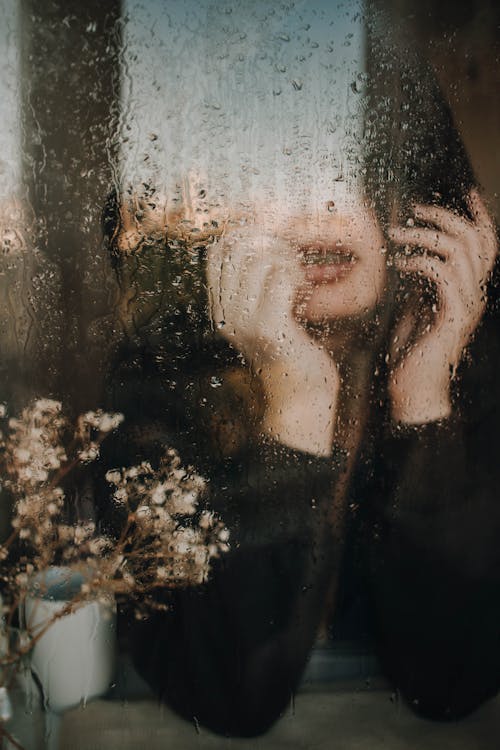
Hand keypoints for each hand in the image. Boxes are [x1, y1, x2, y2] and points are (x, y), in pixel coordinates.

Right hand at [206, 224, 338, 455]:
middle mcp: (225, 315)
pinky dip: (297, 279)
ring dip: (287, 262)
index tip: (274, 247)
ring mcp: (243, 322)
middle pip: (236, 249)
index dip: (246, 237)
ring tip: (300, 281)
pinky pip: (281, 279)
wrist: (303, 395)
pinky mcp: (268, 329)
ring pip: (260, 260)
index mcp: (220, 309)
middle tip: (292, 263)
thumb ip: (257, 285)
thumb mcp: (267, 313)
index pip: (217, 252)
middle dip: (270, 244)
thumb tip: (261, 239)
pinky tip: (305, 295)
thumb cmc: (292, 350)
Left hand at [388, 190, 496, 423]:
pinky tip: (401, 264)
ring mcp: (468, 305)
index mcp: (471, 291)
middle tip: (415, 209)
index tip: (467, 193)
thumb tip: (411, 260)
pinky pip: (442, 273)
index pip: (487, 246)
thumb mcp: (419, 310)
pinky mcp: (454, 315)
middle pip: (474, 239)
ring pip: (458, 250)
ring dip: (424, 235)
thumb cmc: (413, 355)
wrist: (416, 391)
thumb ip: (425, 286)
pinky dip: (420, 261)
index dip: (480, 217)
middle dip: (445, 216)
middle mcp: (476, 295)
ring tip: (397, 233)